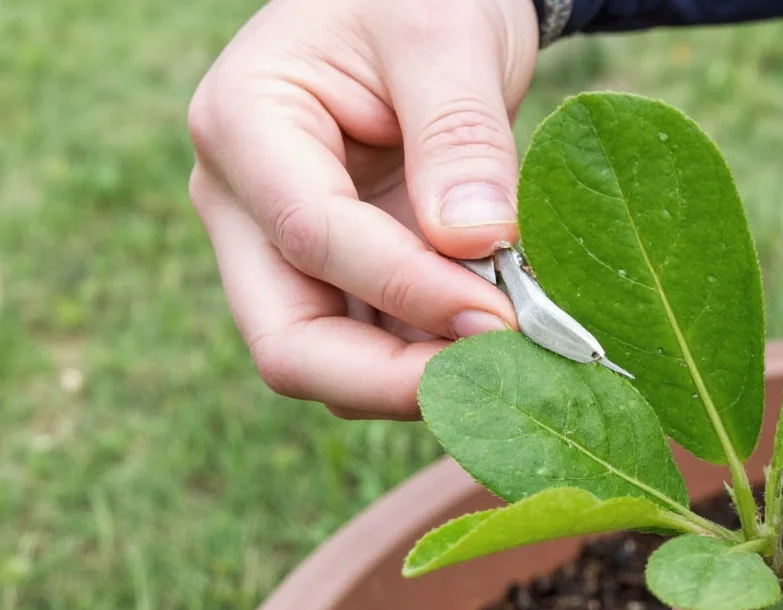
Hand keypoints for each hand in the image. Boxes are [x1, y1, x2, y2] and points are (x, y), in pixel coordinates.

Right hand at [187, 0, 537, 418]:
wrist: (421, 2)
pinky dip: (439, 359)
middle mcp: (246, 206)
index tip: (504, 317)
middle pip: (291, 343)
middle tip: (503, 379)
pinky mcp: (339, 279)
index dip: (410, 291)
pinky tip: (507, 346)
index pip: (311, 237)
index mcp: (244, 128)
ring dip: (426, 378)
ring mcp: (287, 252)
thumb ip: (460, 137)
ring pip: (335, 364)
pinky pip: (378, 347)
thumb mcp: (446, 37)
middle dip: (395, 380)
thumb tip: (475, 244)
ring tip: (520, 363)